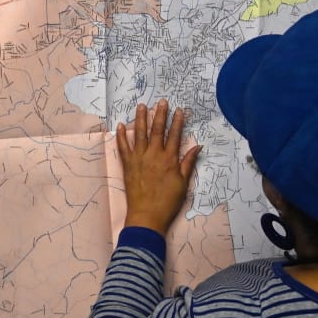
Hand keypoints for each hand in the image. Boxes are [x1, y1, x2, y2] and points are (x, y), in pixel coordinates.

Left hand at [117, 99, 201, 235]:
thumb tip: (197, 147)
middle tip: (161, 101)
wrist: (147, 216)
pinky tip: (121, 126)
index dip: (178, 121)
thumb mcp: (183, 184)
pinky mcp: (128, 165)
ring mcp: (139, 159)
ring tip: (141, 106)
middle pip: (157, 130)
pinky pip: (123, 147)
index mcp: (169, 159)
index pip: (175, 135)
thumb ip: (188, 163)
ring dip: (140, 118)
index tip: (179, 110)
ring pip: (139, 134)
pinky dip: (121, 136)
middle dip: (160, 114)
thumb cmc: (168, 202)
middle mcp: (154, 155)